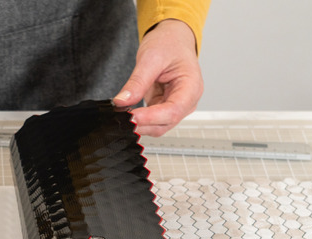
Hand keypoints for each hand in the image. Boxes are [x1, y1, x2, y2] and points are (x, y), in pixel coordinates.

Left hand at [112, 19, 203, 136]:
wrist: (172, 38)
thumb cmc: (170, 44)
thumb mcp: (151, 58)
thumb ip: (137, 82)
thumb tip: (122, 101)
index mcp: (191, 87)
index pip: (173, 111)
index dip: (151, 118)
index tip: (131, 117)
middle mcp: (187, 101)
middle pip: (165, 123)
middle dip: (143, 123)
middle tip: (120, 118)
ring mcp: (176, 106)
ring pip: (158, 126)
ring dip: (140, 124)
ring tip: (121, 115)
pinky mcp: (164, 107)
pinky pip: (151, 120)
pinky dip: (139, 119)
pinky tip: (127, 113)